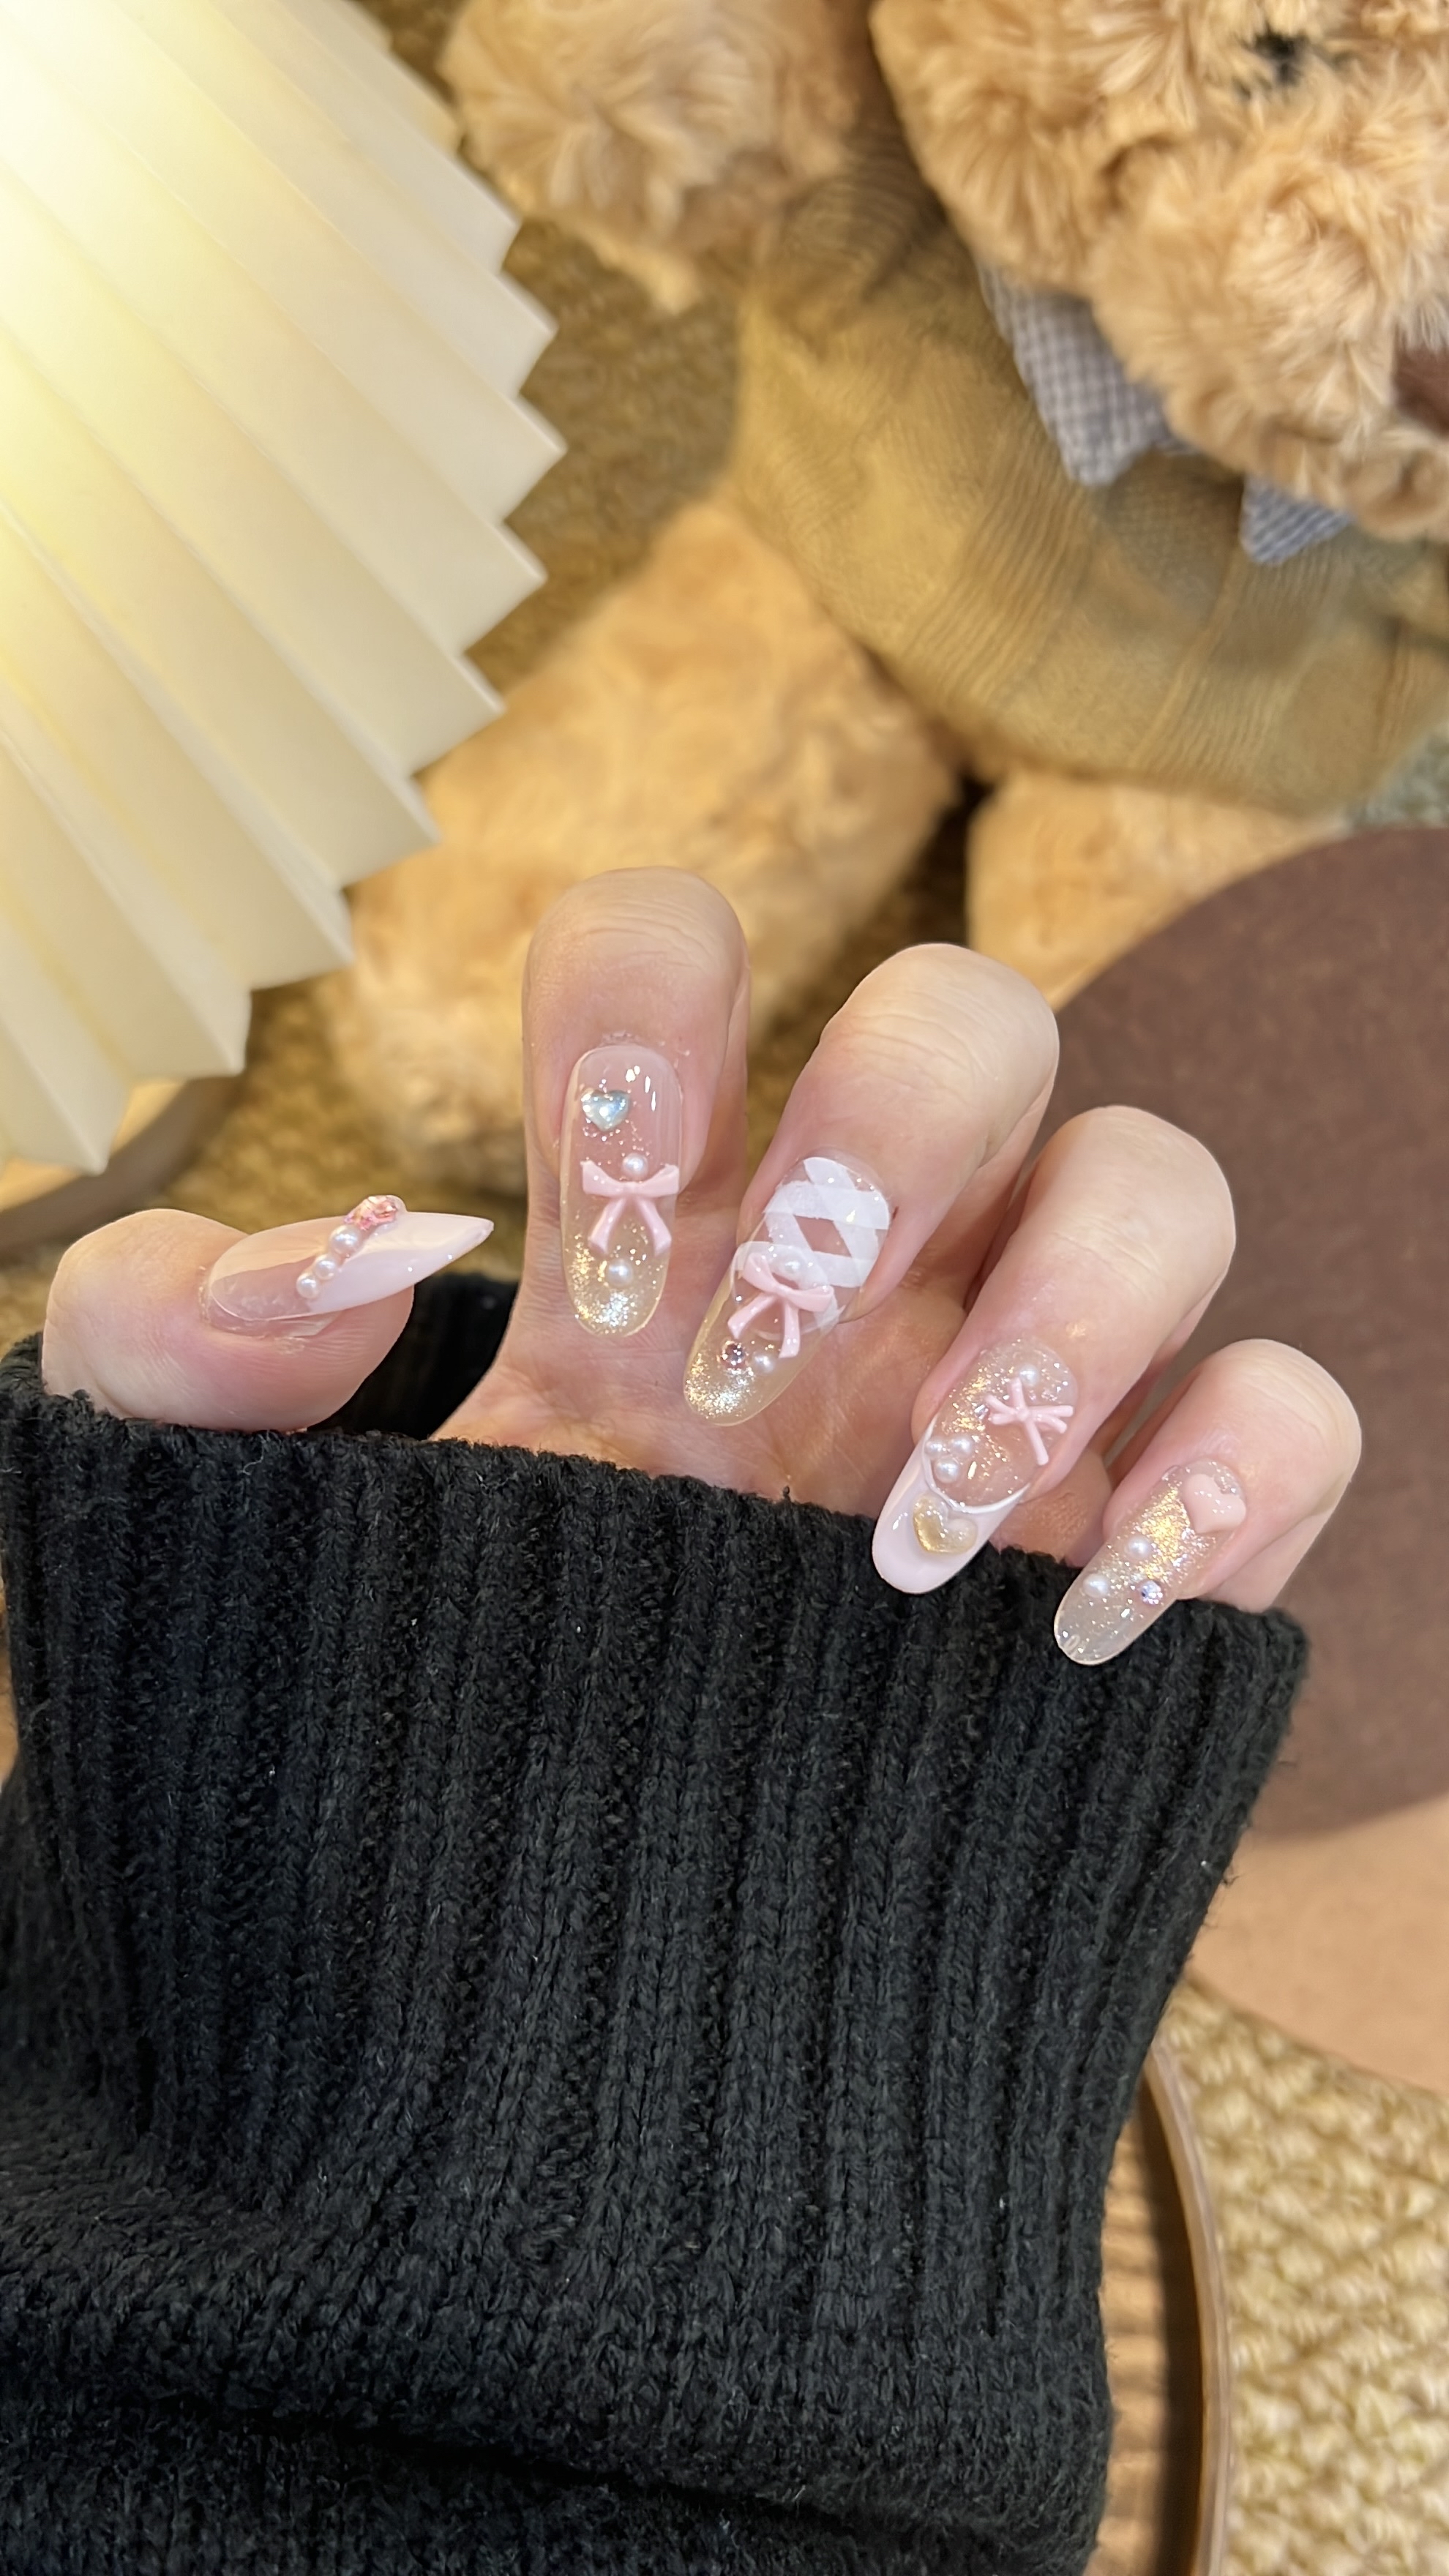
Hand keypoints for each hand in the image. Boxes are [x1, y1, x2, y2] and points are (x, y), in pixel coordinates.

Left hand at [41, 872, 1358, 1661]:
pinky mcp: (1142, 1536)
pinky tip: (1079, 1620)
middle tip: (757, 1364)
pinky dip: (1230, 1483)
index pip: (678, 952)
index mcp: (646, 1216)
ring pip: (1162, 1185)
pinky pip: (1288, 1413)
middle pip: (975, 1017)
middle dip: (889, 1145)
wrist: (565, 1970)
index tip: (596, 1187)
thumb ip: (177, 1349)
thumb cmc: (420, 1706)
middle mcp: (858, 1263)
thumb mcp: (235, 1523)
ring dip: (1063, 1321)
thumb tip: (331, 1253)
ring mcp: (1018, 1387)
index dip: (651, 1005)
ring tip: (907, 1521)